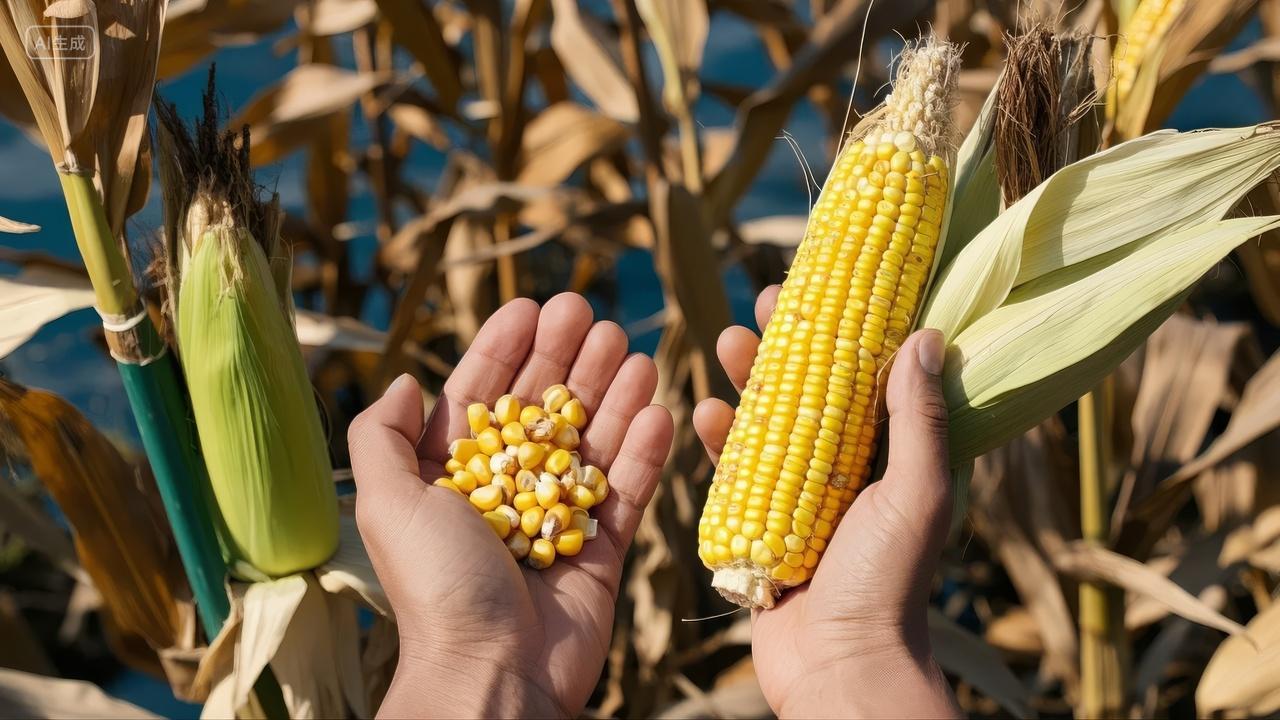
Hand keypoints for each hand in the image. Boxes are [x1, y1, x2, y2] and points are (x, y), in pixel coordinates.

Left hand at [349, 293, 673, 718]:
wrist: (491, 672)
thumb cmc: (435, 586)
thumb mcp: (387, 502)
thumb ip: (383, 436)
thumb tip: (402, 382)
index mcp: (453, 476)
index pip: (481, 395)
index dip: (505, 348)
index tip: (531, 306)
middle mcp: (505, 491)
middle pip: (542, 409)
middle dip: (566, 359)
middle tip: (592, 314)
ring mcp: (556, 518)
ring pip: (590, 442)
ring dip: (611, 392)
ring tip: (630, 348)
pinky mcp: (600, 549)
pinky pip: (627, 491)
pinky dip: (643, 451)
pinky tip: (656, 408)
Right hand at [693, 286, 960, 718]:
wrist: (840, 668)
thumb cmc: (888, 582)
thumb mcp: (916, 492)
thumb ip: (919, 419)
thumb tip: (929, 336)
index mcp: (891, 459)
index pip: (869, 378)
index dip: (849, 330)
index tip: (827, 288)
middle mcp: (848, 472)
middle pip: (814, 391)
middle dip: (787, 346)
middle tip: (762, 305)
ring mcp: (803, 498)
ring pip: (770, 424)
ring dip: (746, 384)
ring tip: (723, 343)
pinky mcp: (763, 526)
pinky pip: (737, 473)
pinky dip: (719, 443)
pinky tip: (700, 414)